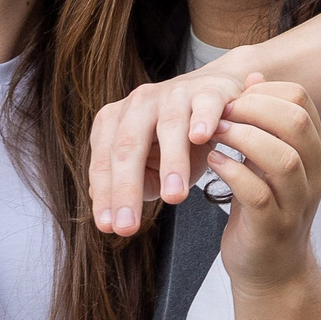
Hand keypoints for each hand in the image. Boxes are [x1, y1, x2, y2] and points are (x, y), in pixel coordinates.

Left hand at [86, 64, 257, 234]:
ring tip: (173, 197)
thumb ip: (134, 181)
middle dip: (127, 188)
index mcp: (116, 121)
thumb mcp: (153, 162)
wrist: (215, 96)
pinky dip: (202, 120)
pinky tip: (199, 138)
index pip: (105, 161)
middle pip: (128, 146)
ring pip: (168, 127)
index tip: (108, 227)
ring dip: (171, 162)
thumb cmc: (178, 136)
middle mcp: (139, 104)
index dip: (105, 195)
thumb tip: (107, 207)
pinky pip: (204, 106)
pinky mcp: (208, 92)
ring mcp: (173, 94)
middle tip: (128, 226)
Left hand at [211, 83, 320, 293]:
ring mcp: (296, 203)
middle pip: (297, 124)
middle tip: (222, 111)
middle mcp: (312, 175)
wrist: (270, 271)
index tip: (233, 97)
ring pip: (283, 159)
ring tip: (214, 133)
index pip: (302, 101)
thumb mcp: (265, 160)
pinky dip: (234, 173)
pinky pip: (258, 194)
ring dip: (243, 139)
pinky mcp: (273, 228)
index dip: (265, 90)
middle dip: (254, 108)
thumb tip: (255, 74)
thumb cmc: (262, 208)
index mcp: (312, 152)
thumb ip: (262, 120)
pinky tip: (214, 163)